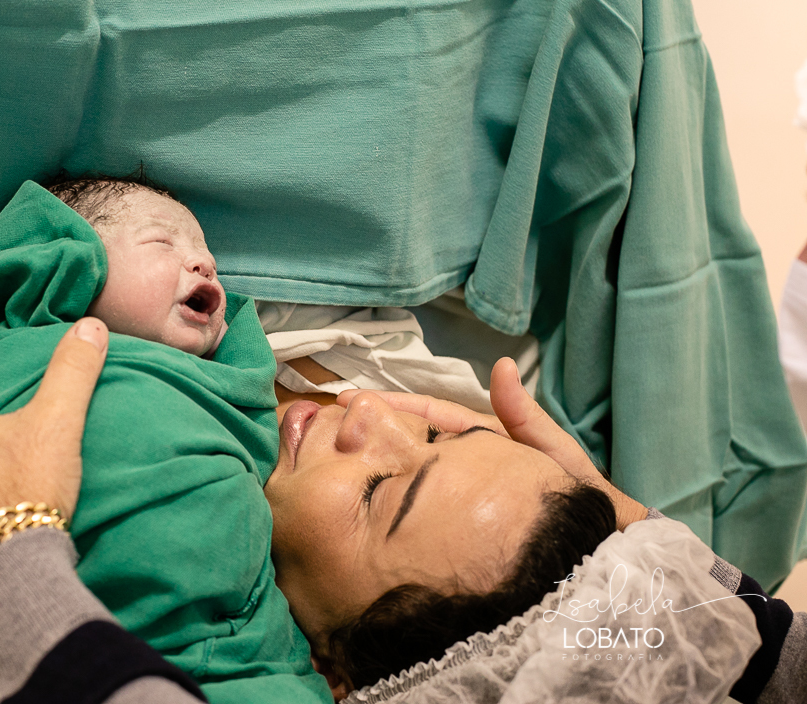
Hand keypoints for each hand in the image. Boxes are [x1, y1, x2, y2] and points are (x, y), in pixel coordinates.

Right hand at [337, 358, 647, 530]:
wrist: (596, 565)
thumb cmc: (582, 507)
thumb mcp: (554, 458)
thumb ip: (526, 419)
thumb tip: (499, 365)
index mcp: (484, 447)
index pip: (431, 418)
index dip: (394, 407)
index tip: (353, 402)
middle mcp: (464, 473)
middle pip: (412, 446)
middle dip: (374, 434)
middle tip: (332, 427)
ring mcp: (459, 503)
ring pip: (411, 479)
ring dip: (378, 466)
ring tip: (338, 458)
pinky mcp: (456, 531)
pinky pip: (421, 513)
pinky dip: (394, 505)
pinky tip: (367, 506)